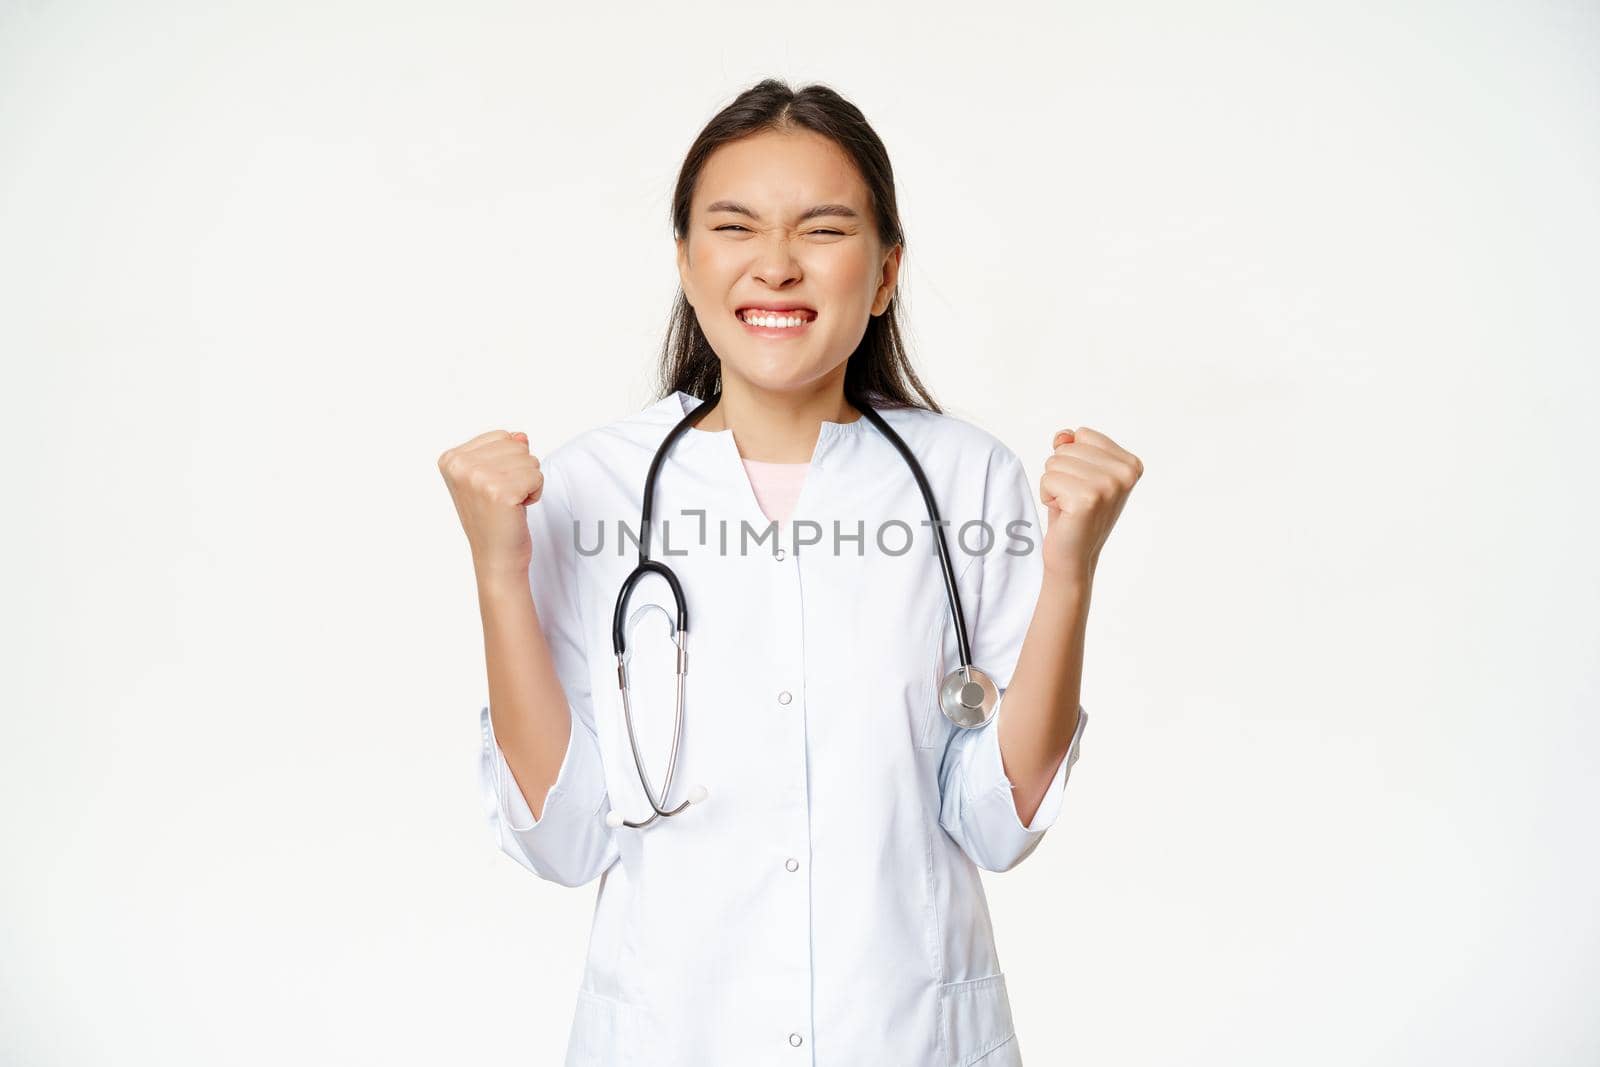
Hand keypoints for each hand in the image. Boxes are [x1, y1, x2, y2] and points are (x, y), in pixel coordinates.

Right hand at [438, 429, 542, 580]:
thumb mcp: (491, 477)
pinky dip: (535, 493)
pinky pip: (537, 476)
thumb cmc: (494, 518)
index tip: (493, 487)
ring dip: (528, 483)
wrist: (496, 557)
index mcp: (451, 459)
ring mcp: (478, 478)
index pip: (502, 436)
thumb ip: (504, 451)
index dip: (508, 462)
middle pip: (516, 445)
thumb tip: (521, 436)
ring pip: (529, 459)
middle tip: (504, 497)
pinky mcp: (500, 492)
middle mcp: (460, 466)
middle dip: (520, 471)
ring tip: (510, 503)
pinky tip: (518, 509)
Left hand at [1039, 426, 1142, 581]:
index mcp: (1130, 464)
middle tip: (1073, 498)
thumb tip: (1063, 435)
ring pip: (1054, 462)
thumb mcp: (1078, 472)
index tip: (1083, 484)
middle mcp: (1125, 473)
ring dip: (1053, 485)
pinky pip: (1047, 479)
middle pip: (1067, 448)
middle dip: (1061, 472)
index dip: (1073, 459)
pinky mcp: (1088, 500)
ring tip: (1069, 506)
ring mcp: (1108, 486)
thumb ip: (1072, 446)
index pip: (1082, 434)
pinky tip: (1063, 513)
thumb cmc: (1074, 511)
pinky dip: (1047, 496)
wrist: (1073, 555)